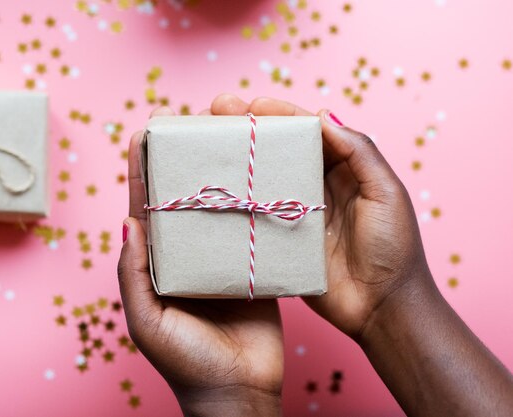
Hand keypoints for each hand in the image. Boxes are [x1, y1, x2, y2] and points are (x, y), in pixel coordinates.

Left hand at [117, 106, 282, 416]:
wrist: (239, 392)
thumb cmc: (187, 363)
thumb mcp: (148, 321)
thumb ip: (133, 275)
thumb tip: (126, 221)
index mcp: (157, 262)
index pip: (145, 205)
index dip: (142, 169)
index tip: (145, 132)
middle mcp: (187, 254)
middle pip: (184, 196)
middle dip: (185, 160)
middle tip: (196, 123)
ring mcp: (221, 258)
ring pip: (219, 205)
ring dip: (222, 172)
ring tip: (230, 137)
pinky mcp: (253, 265)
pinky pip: (253, 227)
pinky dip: (256, 199)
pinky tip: (263, 173)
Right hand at [208, 95, 432, 340]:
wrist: (383, 309)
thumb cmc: (395, 249)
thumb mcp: (386, 193)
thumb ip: (360, 152)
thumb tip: (322, 115)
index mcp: (343, 170)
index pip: (308, 132)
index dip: (281, 115)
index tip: (253, 105)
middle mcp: (315, 187)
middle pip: (279, 150)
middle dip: (250, 129)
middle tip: (218, 113)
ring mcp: (295, 214)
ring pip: (263, 179)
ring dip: (238, 159)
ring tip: (210, 142)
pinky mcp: (282, 242)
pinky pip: (256, 216)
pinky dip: (237, 200)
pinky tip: (216, 188)